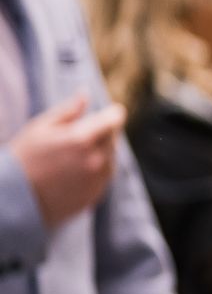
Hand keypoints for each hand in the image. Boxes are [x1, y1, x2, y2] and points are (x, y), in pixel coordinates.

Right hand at [8, 96, 122, 227]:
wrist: (14, 199)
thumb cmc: (23, 159)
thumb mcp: (40, 128)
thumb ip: (67, 111)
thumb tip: (85, 93)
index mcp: (82, 139)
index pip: (113, 120)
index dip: (114, 113)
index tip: (113, 110)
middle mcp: (96, 160)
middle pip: (113, 139)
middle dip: (104, 132)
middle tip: (83, 133)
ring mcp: (98, 180)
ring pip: (111, 158)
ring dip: (101, 151)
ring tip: (73, 153)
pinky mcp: (96, 195)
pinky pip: (104, 176)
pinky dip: (97, 169)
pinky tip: (74, 170)